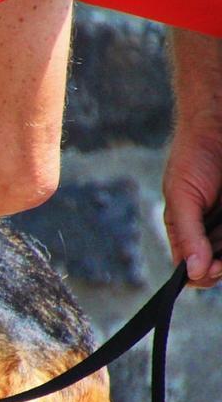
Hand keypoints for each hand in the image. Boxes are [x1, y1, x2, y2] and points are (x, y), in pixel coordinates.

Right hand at [162, 125, 221, 287]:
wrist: (218, 127)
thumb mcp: (182, 199)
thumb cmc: (193, 159)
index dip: (202, 274)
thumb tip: (191, 272)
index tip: (214, 267)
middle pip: (215, 265)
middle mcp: (207, 232)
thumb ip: (187, 235)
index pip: (191, 268)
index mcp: (184, 233)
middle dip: (221, 263)